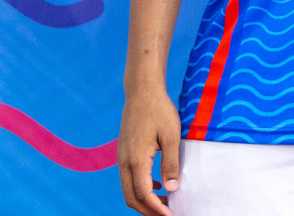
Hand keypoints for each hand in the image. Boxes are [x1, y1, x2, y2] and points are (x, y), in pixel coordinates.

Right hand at [118, 84, 180, 215]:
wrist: (142, 91)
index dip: (157, 209)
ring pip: (128, 190)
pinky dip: (140, 188)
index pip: (144, 194)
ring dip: (144, 200)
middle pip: (131, 198)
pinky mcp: (124, 153)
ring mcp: (121, 157)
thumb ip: (171, 164)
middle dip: (148, 210)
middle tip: (167, 214)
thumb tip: (172, 189)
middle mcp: (124, 162)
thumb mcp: (171, 136)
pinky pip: (128, 178)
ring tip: (165, 203)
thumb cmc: (159, 110)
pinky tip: (157, 186)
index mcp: (136, 160)